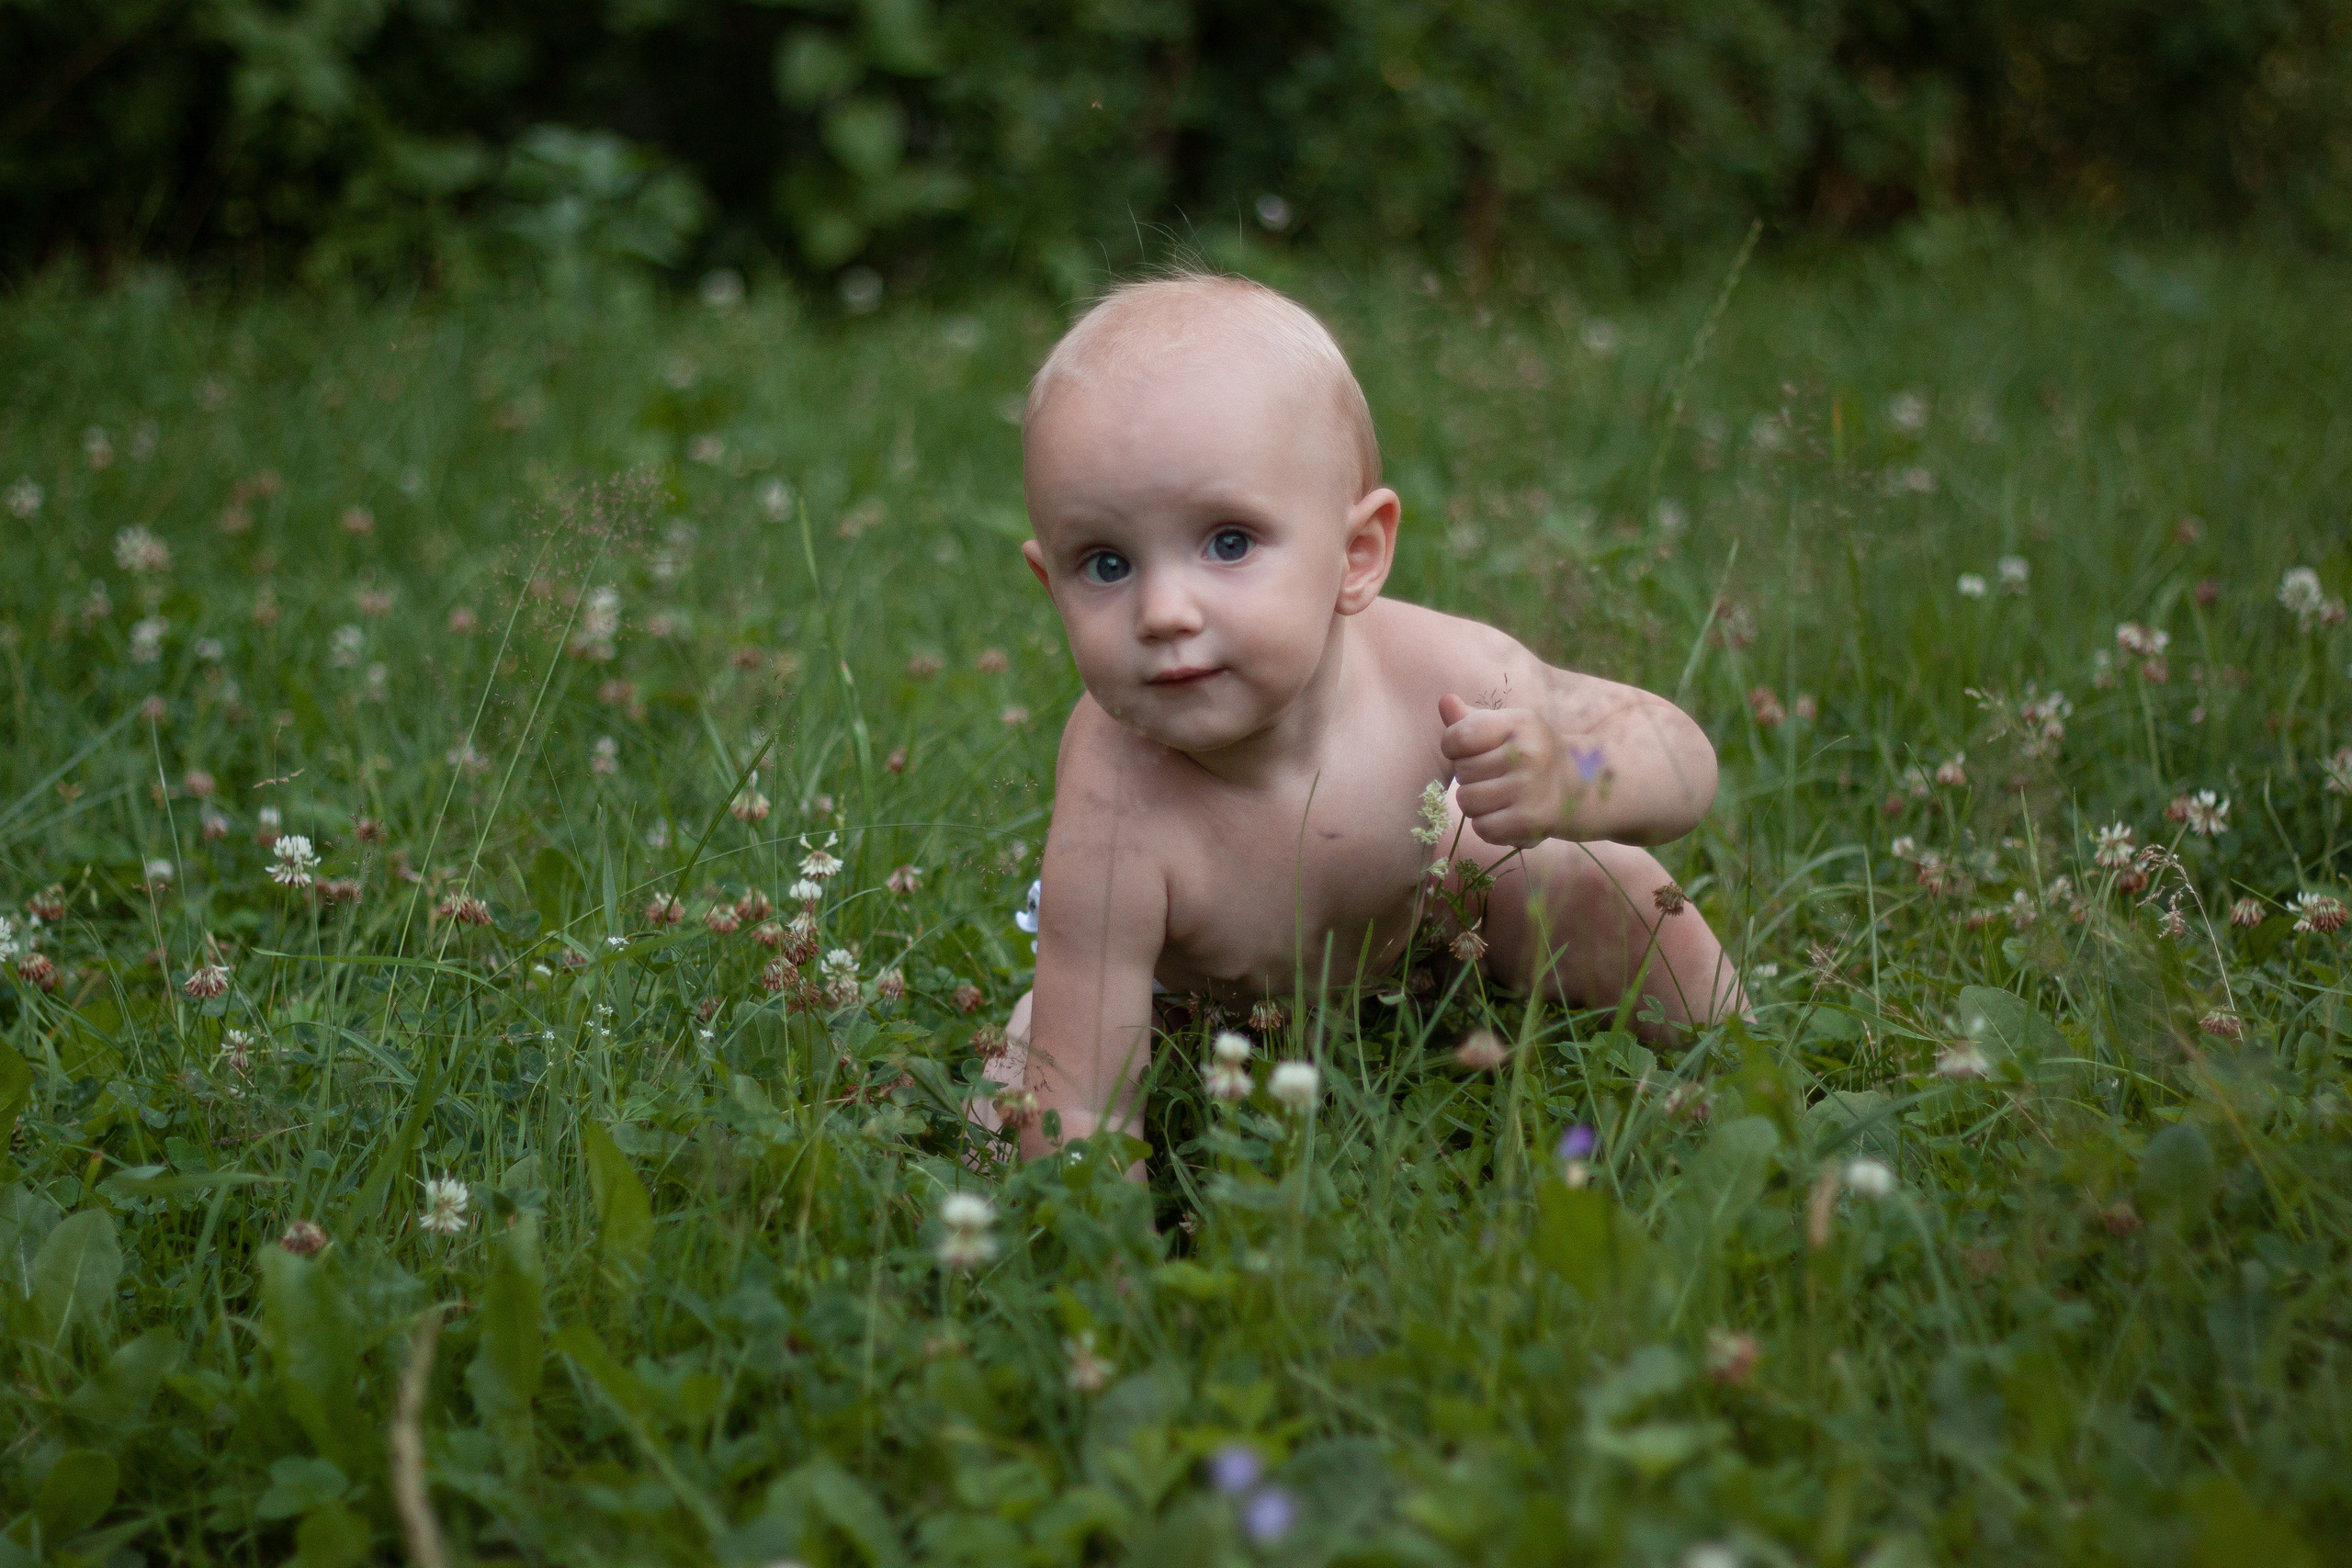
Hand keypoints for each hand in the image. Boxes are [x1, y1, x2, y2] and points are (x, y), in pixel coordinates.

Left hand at [1438, 693, 1608, 846]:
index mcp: (1519, 723)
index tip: (1468, 751)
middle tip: (1491, 775)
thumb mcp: (1508, 727)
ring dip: (1475, 802)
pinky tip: (1504, 814)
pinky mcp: (1530, 821)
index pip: (1458, 737)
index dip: (1453, 746)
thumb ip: (1471, 719)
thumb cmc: (1532, 751)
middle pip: (1461, 772)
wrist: (1579, 786)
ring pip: (1467, 802)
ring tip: (1495, 795)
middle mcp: (1527, 754)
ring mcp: (1529, 789)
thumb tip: (1445, 701)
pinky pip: (1482, 828)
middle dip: (1468, 776)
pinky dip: (1487, 825)